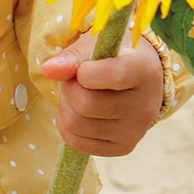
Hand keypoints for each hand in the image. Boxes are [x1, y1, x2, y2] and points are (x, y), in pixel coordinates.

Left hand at [41, 34, 162, 156]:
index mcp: (144, 71)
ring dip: (65, 107)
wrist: (137, 78)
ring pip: (76, 125)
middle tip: (73, 80)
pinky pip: (77, 143)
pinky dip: (66, 126)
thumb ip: (72, 57)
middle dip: (69, 89)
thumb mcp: (94, 46)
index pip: (114, 76)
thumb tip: (47, 70)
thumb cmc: (111, 56)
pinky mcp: (123, 148)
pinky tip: (77, 112)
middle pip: (85, 104)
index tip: (83, 68)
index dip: (85, 72)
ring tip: (77, 94)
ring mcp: (136, 131)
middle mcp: (146, 105)